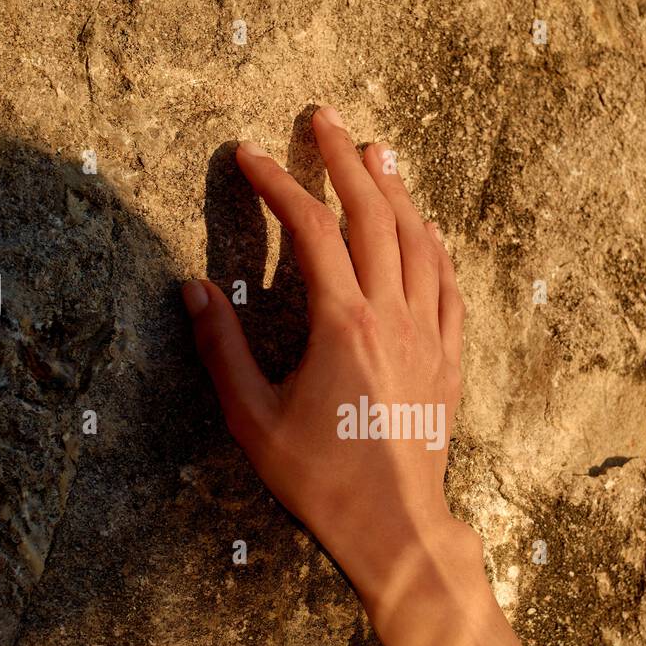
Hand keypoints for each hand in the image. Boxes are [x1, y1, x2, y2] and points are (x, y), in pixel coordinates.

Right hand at [181, 106, 474, 604]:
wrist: (395, 527)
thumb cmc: (321, 481)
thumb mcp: (254, 420)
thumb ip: (222, 350)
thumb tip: (194, 288)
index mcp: (343, 325)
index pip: (310, 229)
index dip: (278, 183)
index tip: (249, 154)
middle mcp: (393, 318)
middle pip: (374, 215)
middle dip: (345, 159)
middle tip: (323, 118)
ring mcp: (430, 336)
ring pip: (420, 242)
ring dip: (396, 191)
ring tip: (377, 152)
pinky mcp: (451, 360)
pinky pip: (450, 286)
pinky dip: (436, 247)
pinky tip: (427, 229)